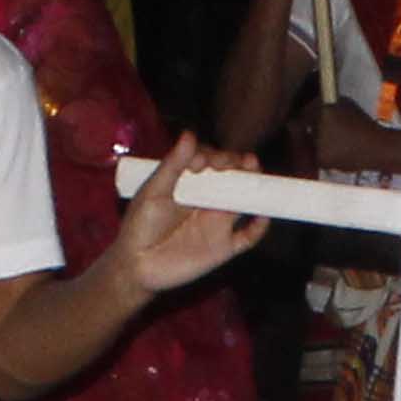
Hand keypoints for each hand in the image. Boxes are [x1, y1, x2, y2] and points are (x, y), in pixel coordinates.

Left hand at [106, 135, 270, 294]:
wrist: (137, 266)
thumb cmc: (140, 226)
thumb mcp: (153, 192)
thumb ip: (173, 166)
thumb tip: (190, 134)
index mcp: (190, 184)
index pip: (210, 161)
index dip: (213, 156)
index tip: (202, 162)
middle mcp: (207, 200)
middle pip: (232, 178)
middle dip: (239, 165)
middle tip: (241, 161)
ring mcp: (217, 223)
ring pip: (244, 202)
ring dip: (253, 187)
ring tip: (256, 172)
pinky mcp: (223, 247)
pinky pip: (249, 237)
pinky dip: (260, 227)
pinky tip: (263, 215)